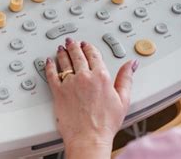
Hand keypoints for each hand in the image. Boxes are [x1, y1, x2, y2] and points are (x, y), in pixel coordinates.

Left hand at [45, 37, 138, 157]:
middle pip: (77, 55)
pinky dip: (49, 66)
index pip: (93, 55)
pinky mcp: (58, 92)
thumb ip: (126, 78)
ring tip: (61, 48)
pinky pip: (51, 74)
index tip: (86, 45)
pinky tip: (48, 62)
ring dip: (62, 53)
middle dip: (74, 46)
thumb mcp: (123, 100)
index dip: (89, 47)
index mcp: (101, 76)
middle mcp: (84, 77)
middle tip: (71, 42)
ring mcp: (69, 83)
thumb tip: (131, 65)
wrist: (89, 138)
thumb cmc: (105, 124)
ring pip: (64, 61)